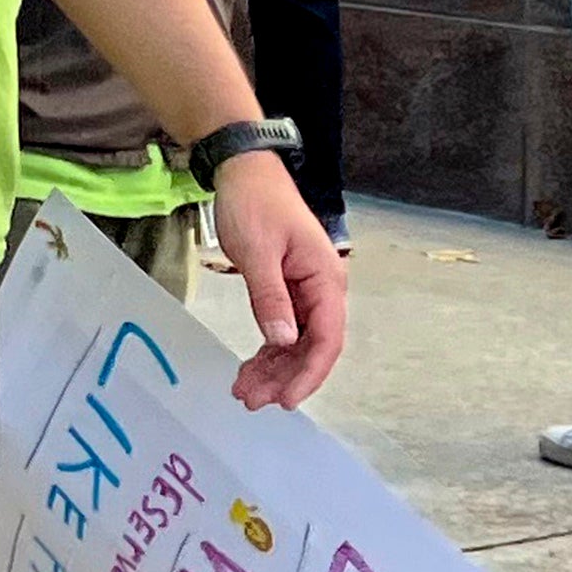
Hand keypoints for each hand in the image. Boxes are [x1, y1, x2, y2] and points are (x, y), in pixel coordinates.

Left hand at [208, 157, 346, 405]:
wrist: (244, 172)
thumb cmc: (254, 203)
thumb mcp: (257, 252)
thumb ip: (270, 298)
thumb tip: (283, 342)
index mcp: (325, 279)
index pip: (327, 338)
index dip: (309, 373)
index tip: (286, 400)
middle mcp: (323, 288)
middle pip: (312, 347)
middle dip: (285, 377)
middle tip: (251, 399)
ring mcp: (306, 290)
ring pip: (296, 343)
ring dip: (274, 369)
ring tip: (245, 392)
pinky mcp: (288, 289)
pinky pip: (283, 329)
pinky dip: (268, 351)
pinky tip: (250, 369)